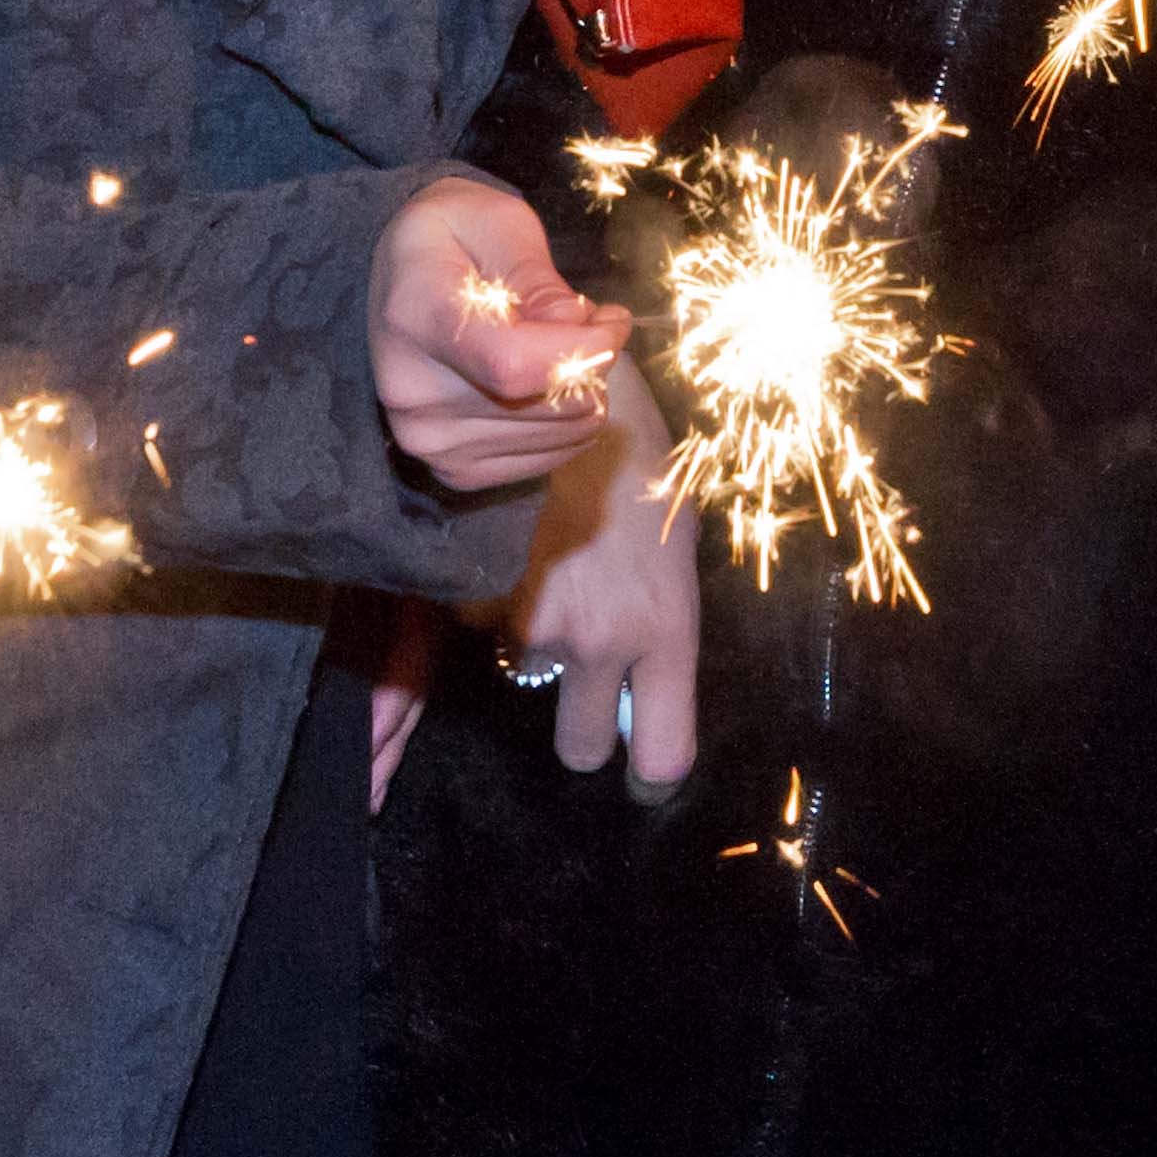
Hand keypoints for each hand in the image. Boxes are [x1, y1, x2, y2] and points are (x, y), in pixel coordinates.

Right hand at [373, 175, 633, 496]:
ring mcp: (430, 441)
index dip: (584, 349)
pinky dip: (567, 418)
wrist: (399, 277)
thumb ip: (539, 277)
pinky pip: (552, 458)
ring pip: (565, 433)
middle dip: (595, 359)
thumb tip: (578, 330)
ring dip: (585, 388)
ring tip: (560, 344)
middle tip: (588, 318)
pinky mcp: (455, 470)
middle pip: (550, 405)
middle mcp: (413, 393)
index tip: (613, 318)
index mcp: (415, 317)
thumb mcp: (498, 222)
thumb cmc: (454, 236)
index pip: (514, 365)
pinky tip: (546, 380)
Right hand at [493, 390, 701, 791]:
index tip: (644, 765)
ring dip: (533, 642)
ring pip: (523, 675)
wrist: (575, 385)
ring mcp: (535, 621)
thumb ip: (659, 620)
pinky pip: (482, 623)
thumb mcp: (678, 540)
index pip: (664, 756)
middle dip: (585, 726)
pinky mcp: (479, 593)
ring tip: (553, 570)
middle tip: (587, 679)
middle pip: (583, 748)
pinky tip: (517, 544)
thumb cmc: (640, 455)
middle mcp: (602, 640)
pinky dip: (493, 596)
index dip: (652, 770)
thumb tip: (644, 679)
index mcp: (667, 629)